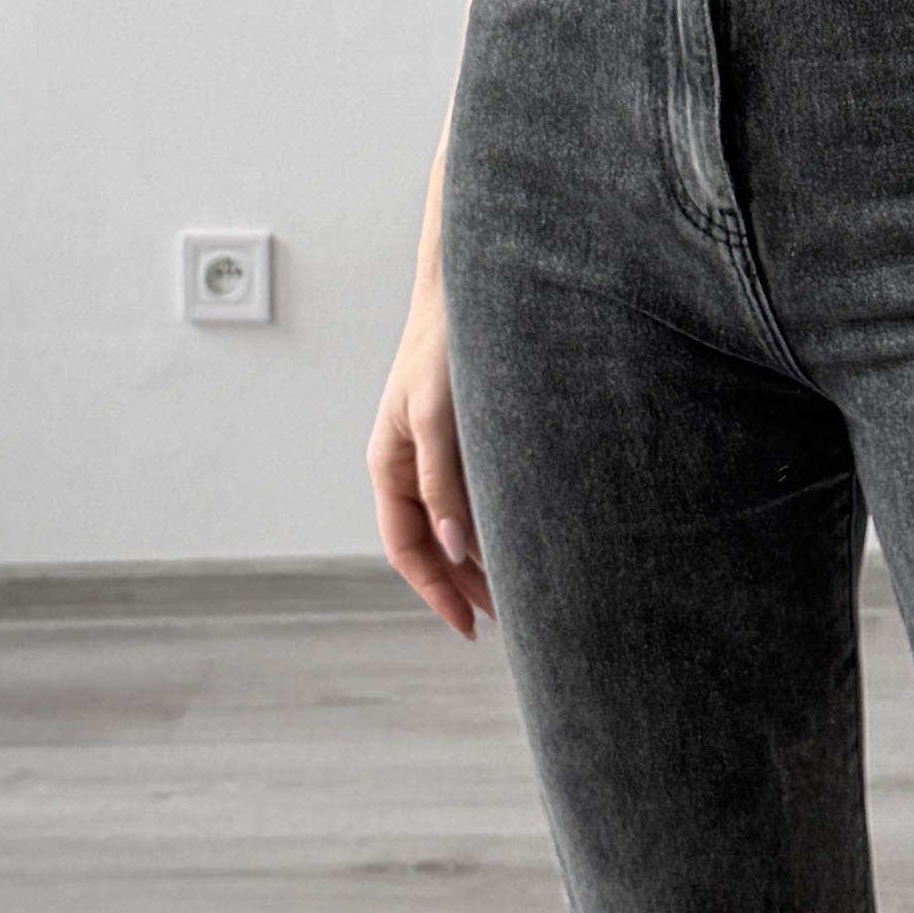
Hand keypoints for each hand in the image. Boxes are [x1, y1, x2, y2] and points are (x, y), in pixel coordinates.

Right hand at [367, 275, 488, 640]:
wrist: (469, 288)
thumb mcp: (438, 417)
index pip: (407, 548)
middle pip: (431, 544)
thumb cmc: (445, 346)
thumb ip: (444, 482)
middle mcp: (410, 466)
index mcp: (390, 465)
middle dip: (463, 584)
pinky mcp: (466, 439)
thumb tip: (454, 548)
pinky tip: (523, 536)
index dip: (435, 590)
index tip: (469, 624)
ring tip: (522, 591)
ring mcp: (437, 454)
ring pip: (455, 523)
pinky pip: (475, 496)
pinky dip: (493, 523)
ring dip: (481, 558)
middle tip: (508, 620)